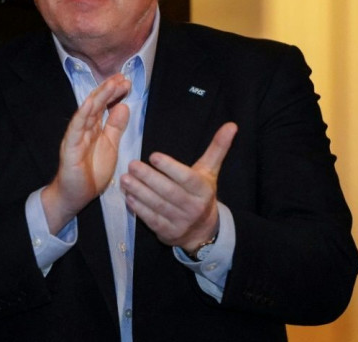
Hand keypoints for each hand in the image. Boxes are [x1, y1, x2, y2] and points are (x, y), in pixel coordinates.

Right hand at [41, 74, 130, 233]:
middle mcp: (84, 128)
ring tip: (111, 84)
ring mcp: (76, 136)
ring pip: (87, 112)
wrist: (75, 196)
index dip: (114, 93)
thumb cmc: (91, 172)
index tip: (126, 82)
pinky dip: (82, 115)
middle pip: (96, 104)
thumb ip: (115, 127)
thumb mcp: (110, 146)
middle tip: (121, 78)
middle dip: (108, 90)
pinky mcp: (69, 147)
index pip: (104, 106)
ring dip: (99, 97)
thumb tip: (123, 106)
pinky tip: (90, 104)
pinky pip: (75, 128)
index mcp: (94, 128)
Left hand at [120, 122, 237, 252]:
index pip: (187, 178)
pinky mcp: (168, 233)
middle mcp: (194, 207)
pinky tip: (128, 197)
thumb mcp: (210, 171)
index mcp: (203, 190)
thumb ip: (217, 148)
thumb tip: (232, 125)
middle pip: (169, 192)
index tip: (153, 156)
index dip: (170, 167)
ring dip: (140, 192)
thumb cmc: (202, 193)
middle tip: (132, 164)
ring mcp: (180, 222)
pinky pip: (152, 220)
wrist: (203, 231)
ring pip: (158, 206)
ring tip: (125, 179)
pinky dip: (139, 209)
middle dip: (149, 178)